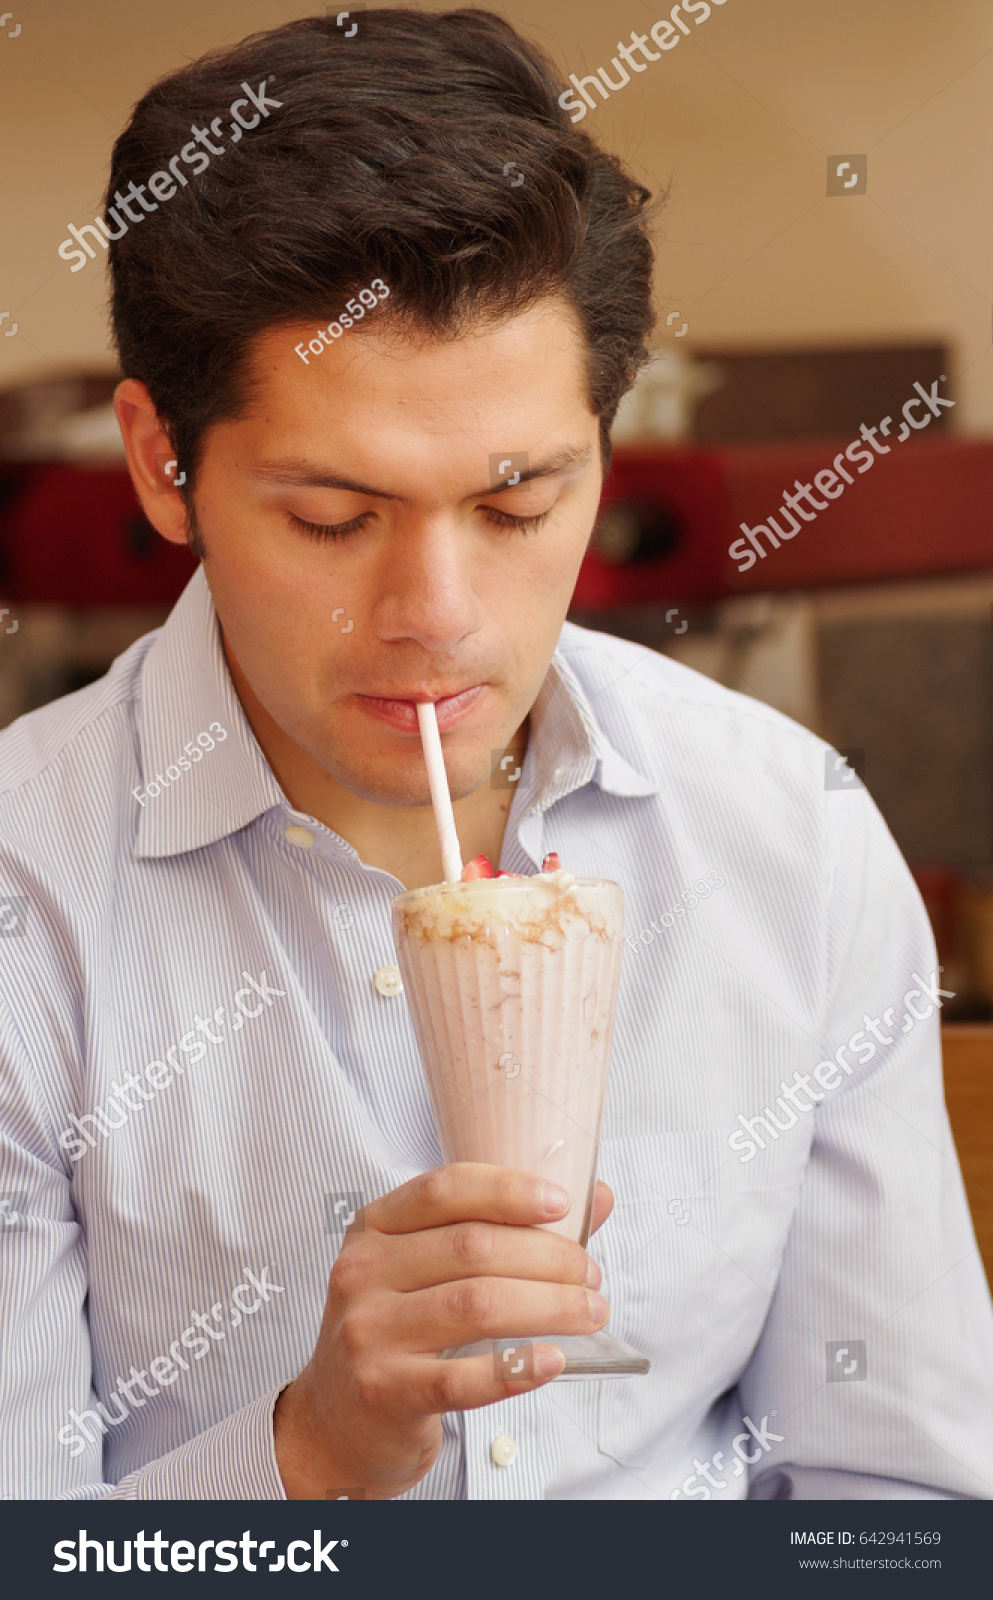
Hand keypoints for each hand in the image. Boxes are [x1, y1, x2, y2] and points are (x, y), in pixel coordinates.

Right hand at [274, 1165, 613, 1499]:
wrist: (335, 1422)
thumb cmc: (394, 1333)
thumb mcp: (425, 1270)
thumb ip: (502, 1230)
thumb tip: (597, 1198)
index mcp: (374, 1227)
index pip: (444, 1190)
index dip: (508, 1190)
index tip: (562, 1203)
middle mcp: (363, 1271)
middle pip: (472, 1247)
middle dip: (548, 1257)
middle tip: (590, 1275)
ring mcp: (368, 1331)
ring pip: (476, 1305)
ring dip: (549, 1306)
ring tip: (589, 1312)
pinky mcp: (383, 1390)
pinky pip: (461, 1378)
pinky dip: (516, 1367)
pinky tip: (552, 1360)